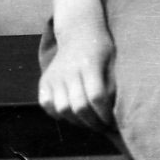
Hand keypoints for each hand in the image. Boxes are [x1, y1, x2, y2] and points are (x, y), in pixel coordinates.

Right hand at [39, 15, 115, 129]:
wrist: (78, 32)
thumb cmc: (101, 48)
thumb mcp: (112, 60)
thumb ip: (112, 84)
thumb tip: (115, 112)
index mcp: (90, 64)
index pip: (97, 97)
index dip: (105, 114)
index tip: (112, 122)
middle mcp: (70, 71)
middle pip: (79, 107)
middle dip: (93, 122)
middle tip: (102, 127)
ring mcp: (55, 76)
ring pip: (62, 109)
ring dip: (77, 122)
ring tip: (88, 122)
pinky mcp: (45, 81)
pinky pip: (47, 105)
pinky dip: (58, 114)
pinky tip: (71, 114)